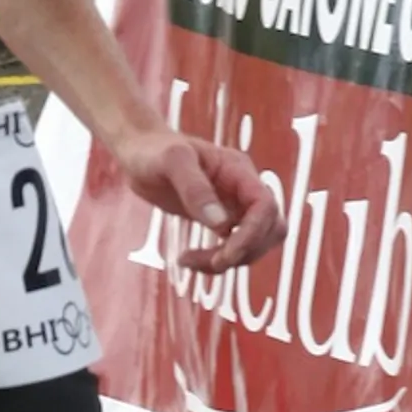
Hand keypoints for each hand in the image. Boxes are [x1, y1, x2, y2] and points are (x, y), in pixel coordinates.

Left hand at [115, 126, 285, 276]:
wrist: (140, 152)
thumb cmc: (154, 150)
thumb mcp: (171, 161)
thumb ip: (195, 188)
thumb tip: (221, 225)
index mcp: (238, 170)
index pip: (265, 206)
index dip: (252, 235)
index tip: (224, 256)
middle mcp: (244, 188)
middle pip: (271, 229)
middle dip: (245, 252)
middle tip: (208, 261)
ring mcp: (236, 204)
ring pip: (256, 243)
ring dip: (229, 260)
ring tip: (187, 261)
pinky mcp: (223, 219)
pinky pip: (236, 247)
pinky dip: (217, 260)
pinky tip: (187, 259)